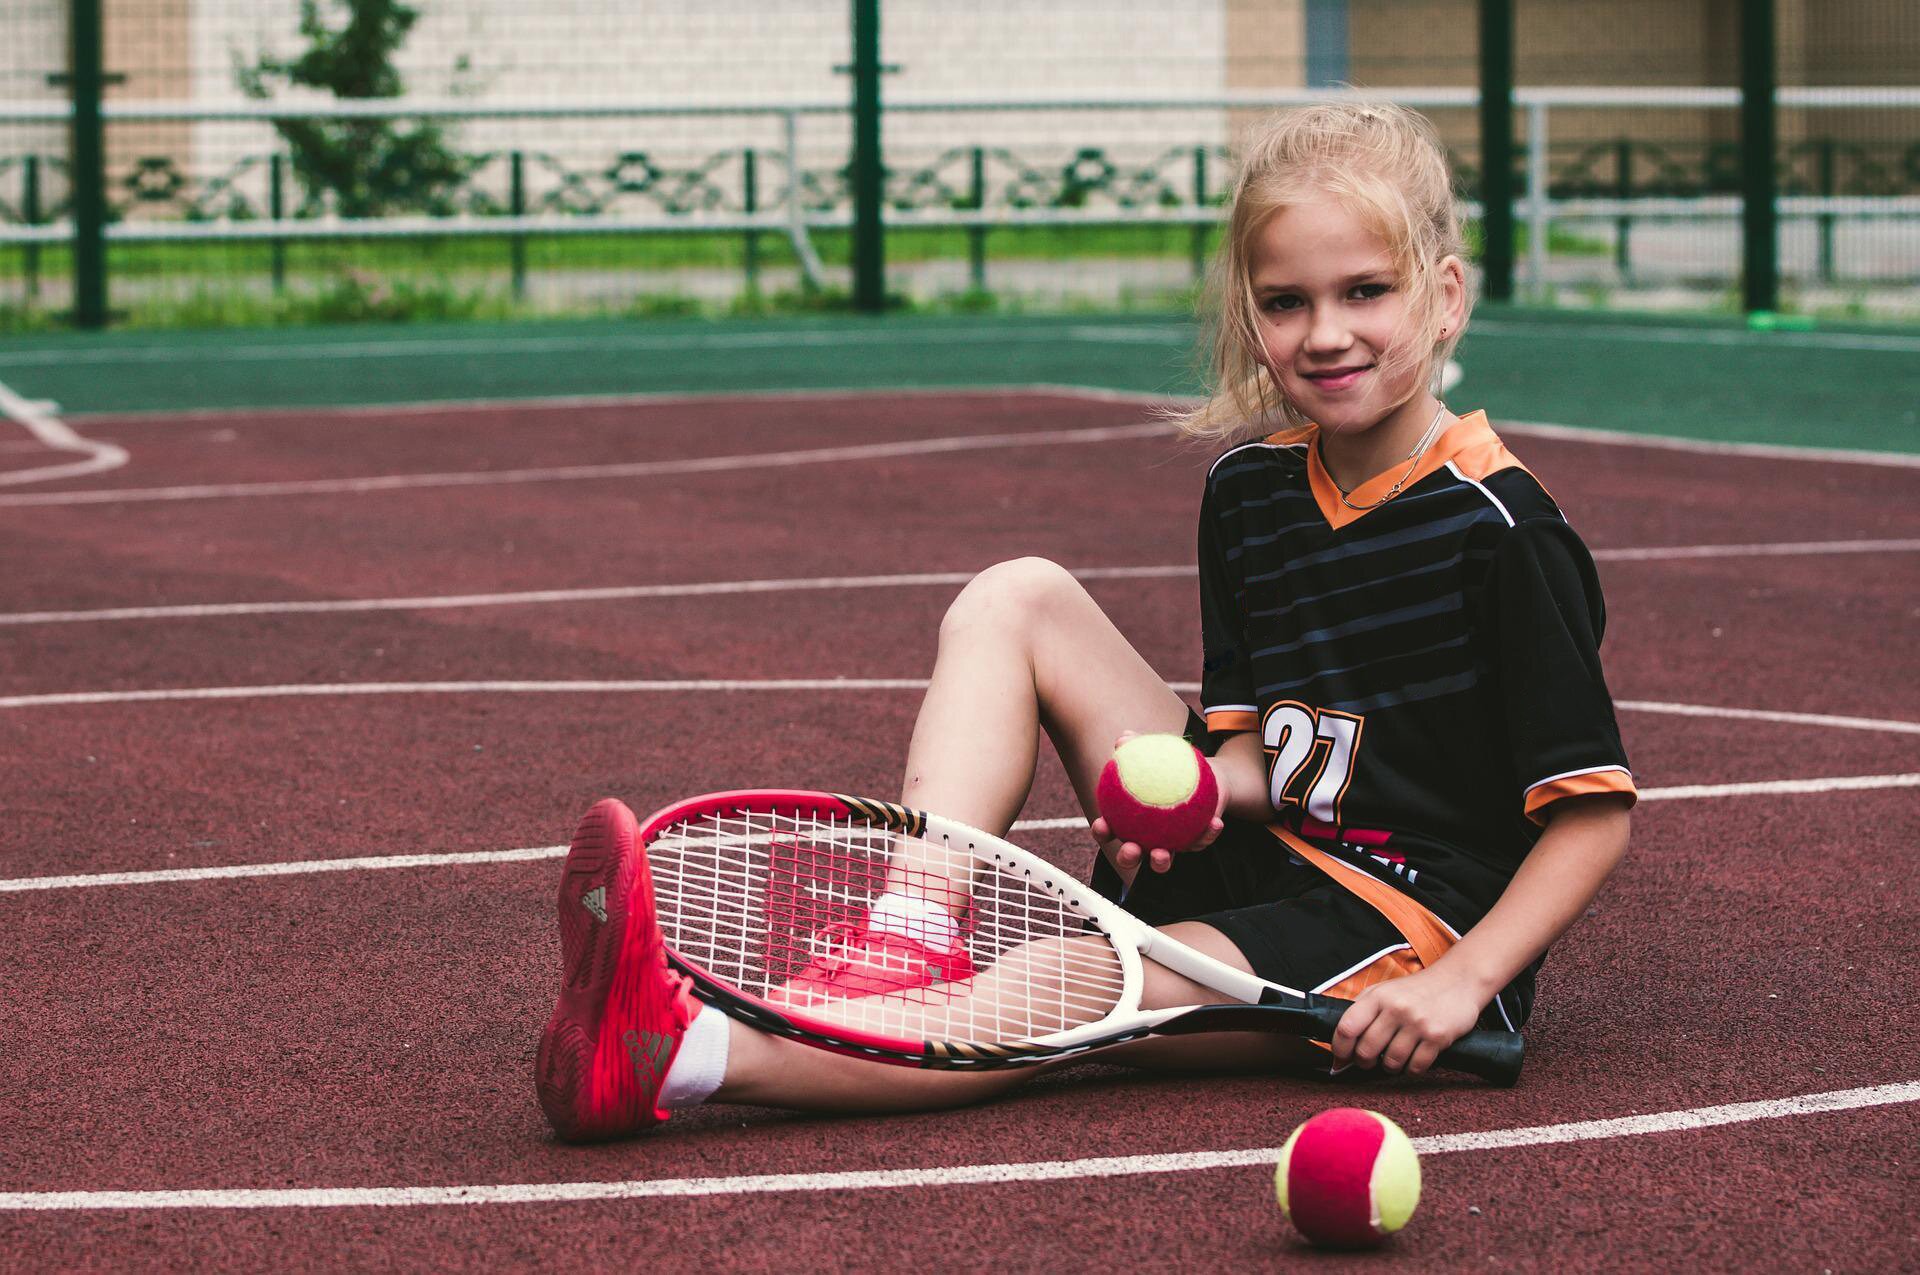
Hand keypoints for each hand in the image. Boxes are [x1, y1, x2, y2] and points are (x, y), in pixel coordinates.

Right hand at [1088, 730, 1228, 874]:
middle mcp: (1146, 837)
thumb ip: (1137, 746)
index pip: (1109, 829)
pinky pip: (1200, 841)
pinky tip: (1215, 823)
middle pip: (1132, 854)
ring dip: (1160, 861)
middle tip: (1131, 848)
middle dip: (1128, 856)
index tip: (1102, 823)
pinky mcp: (1195, 842)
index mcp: (1129, 820)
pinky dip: (1207, 834)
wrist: (1206, 775)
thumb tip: (1123, 738)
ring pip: (1162, 860)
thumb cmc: (1170, 764)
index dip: (1102, 831)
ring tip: (1163, 853)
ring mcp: (1170, 843)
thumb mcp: (1156, 752)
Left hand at [1328, 967, 1486, 1076]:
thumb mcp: (1384, 990)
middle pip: (1367, 1050)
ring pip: (1391, 1062)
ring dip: (1389, 1067)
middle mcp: (1395, 1008)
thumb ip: (1362, 1010)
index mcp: (1377, 996)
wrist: (1458, 980)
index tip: (1340, 1058)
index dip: (1339, 1048)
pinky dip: (1411, 1069)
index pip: (1347, 1028)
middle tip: (1369, 1061)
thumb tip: (1340, 1043)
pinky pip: (1416, 1067)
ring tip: (1393, 1059)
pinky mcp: (1437, 1037)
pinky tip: (1412, 1060)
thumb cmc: (1416, 990)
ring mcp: (1417, 1023)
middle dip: (1364, 1062)